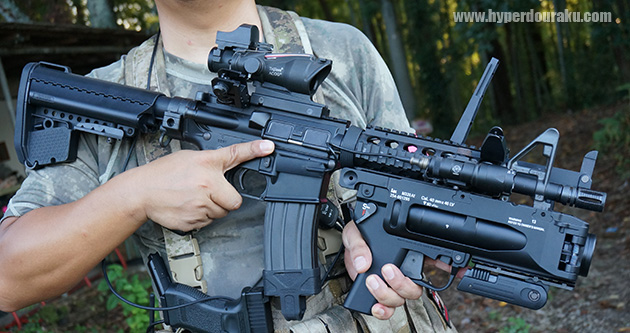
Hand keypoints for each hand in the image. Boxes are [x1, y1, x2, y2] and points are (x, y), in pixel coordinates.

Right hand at [122, 140, 273, 230]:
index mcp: (207, 165)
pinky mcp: (193, 221)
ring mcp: (201, 205)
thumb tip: (230, 163)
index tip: (268, 147)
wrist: (141, 191)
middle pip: (234, 201)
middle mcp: (207, 185)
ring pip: (221, 214)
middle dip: (226, 200)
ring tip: (195, 198)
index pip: (235, 154)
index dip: (254, 150)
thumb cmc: (163, 173)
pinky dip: (201, 217)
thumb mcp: (190, 158)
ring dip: (213, 209)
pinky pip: (207, 223)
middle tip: (211, 193)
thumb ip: (212, 162)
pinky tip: (189, 207)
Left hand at [342, 221, 464, 319]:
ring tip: (372, 281)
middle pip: (414, 288)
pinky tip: (376, 306)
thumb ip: (360, 245)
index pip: (430, 258)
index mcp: (403, 252)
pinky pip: (387, 310)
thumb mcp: (356, 233)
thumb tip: (363, 263)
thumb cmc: (357, 237)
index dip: (444, 264)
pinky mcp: (379, 295)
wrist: (346, 249)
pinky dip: (383, 312)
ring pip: (401, 300)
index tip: (450, 266)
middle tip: (387, 270)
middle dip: (402, 284)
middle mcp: (402, 272)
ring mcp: (391, 286)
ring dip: (388, 295)